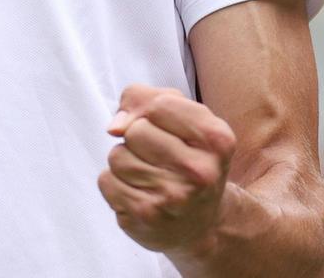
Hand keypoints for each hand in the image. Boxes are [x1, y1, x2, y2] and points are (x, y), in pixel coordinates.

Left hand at [98, 85, 236, 255]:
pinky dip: (115, 183)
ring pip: (117, 156)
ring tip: (149, 176)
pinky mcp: (145, 217)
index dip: (151, 111)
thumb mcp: (185, 120)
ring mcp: (173, 198)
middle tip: (158, 157)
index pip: (159, 104)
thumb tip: (115, 127)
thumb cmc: (188, 159)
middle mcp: (200, 171)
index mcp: (217, 140)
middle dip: (137, 138)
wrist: (201, 223)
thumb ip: (147, 100)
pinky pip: (106, 181)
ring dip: (125, 161)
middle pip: (135, 130)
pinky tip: (139, 193)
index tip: (165, 129)